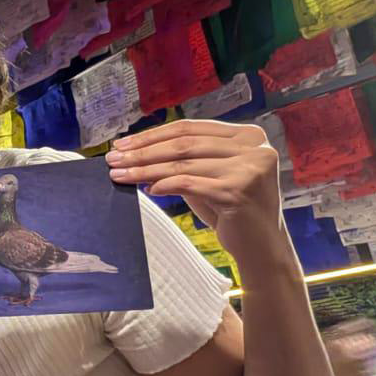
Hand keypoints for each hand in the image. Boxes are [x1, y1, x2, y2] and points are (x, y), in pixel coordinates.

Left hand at [106, 120, 283, 264]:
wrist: (262, 247)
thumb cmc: (232, 210)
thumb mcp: (209, 176)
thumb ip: (185, 159)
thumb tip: (135, 150)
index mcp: (249, 136)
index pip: (190, 128)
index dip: (152, 134)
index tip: (122, 143)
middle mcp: (254, 148)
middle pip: (184, 143)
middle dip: (142, 151)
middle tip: (113, 158)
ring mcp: (248, 169)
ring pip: (183, 163)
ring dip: (145, 169)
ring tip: (120, 174)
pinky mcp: (238, 191)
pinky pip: (189, 183)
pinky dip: (165, 184)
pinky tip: (149, 190)